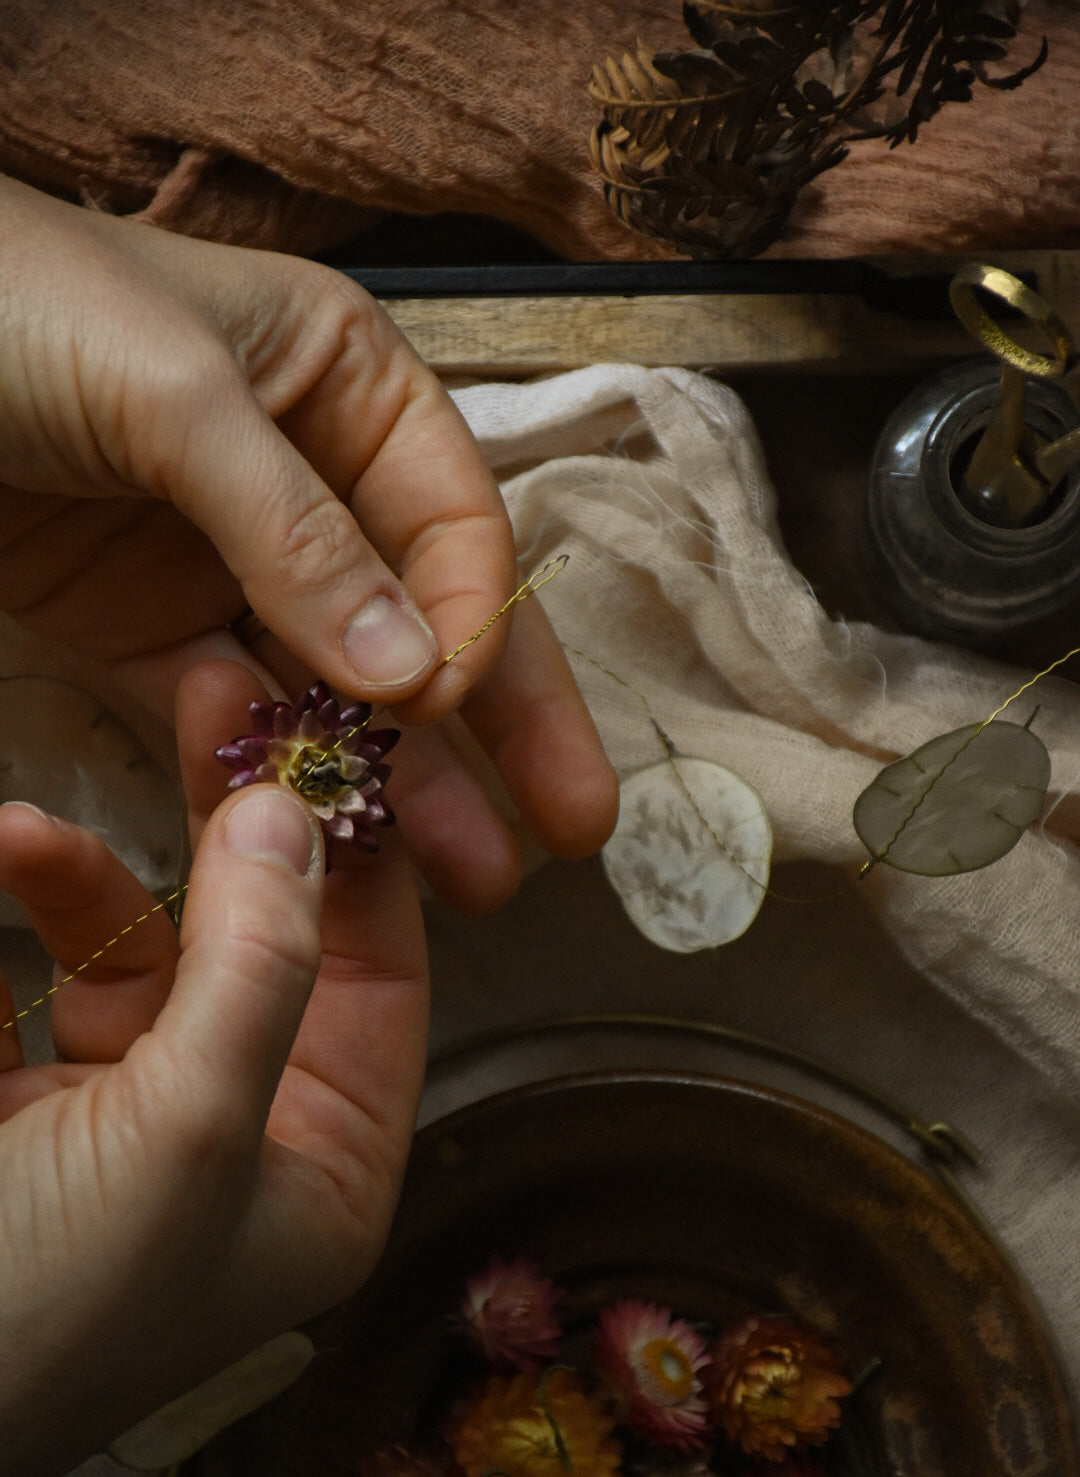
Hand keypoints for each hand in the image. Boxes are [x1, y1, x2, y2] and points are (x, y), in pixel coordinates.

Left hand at [0, 176, 616, 908]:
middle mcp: (310, 475)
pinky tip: (332, 828)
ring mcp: (229, 560)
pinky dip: (280, 766)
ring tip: (479, 877)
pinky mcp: (148, 627)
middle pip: (432, 615)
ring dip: (407, 777)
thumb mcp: (177, 395)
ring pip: (344, 681)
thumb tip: (413, 672)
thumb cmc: (17, 303)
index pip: (452, 516)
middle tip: (574, 829)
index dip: (471, 615)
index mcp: (347, 381)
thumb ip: (297, 533)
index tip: (453, 702)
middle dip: (505, 724)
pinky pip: (235, 709)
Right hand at [0, 766, 426, 1476]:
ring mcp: (133, 1111)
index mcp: (327, 1165)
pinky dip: (22, 913)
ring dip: (82, 878)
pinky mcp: (32, 1097)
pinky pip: (41, 974)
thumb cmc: (50, 1309)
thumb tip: (294, 818)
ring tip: (21, 833)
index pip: (377, 972)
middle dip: (230, 823)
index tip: (326, 738)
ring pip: (140, 946)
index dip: (357, 852)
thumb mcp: (189, 1137)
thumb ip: (259, 967)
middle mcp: (246, 1134)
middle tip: (214, 700)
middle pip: (261, 938)